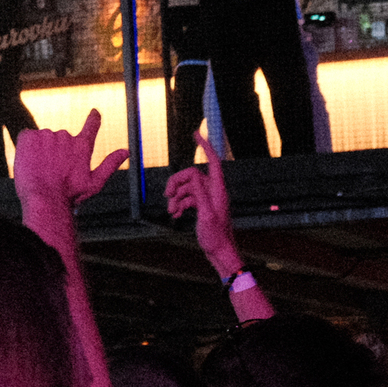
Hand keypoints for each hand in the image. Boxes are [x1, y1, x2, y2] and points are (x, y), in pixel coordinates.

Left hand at [14, 109, 127, 211]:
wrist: (44, 198)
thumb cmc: (69, 195)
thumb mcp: (95, 183)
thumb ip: (110, 164)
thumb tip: (125, 152)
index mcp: (82, 147)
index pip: (91, 127)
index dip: (93, 119)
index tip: (94, 113)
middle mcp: (65, 137)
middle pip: (62, 139)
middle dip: (58, 151)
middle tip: (54, 170)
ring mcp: (46, 135)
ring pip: (44, 139)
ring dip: (43, 150)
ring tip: (42, 169)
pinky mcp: (29, 136)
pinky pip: (28, 137)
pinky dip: (28, 147)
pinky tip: (31, 161)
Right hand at [164, 131, 239, 276]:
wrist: (220, 253)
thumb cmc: (216, 237)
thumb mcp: (206, 215)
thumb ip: (200, 194)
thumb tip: (194, 175)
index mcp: (218, 190)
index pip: (213, 161)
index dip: (205, 147)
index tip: (196, 134)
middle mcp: (214, 192)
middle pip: (192, 176)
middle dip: (177, 183)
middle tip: (167, 195)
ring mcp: (208, 199)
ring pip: (187, 188)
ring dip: (176, 198)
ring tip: (172, 212)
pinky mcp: (203, 207)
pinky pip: (188, 199)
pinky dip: (180, 205)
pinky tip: (176, 215)